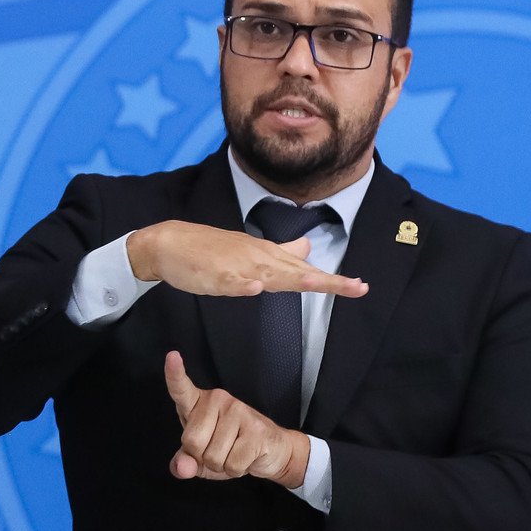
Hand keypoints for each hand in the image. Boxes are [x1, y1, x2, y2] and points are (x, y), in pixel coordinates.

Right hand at [127, 221, 366, 298]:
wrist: (169, 243)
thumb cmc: (210, 250)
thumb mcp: (249, 250)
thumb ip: (279, 252)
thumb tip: (307, 247)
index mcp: (266, 256)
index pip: (304, 270)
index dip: (332, 279)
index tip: (360, 286)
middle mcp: (257, 259)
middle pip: (295, 273)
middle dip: (325, 280)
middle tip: (356, 287)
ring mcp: (235, 266)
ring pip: (268, 275)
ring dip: (293, 279)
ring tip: (318, 283)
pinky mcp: (212, 274)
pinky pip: (229, 281)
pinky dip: (243, 284)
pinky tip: (255, 287)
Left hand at [164, 351, 308, 486]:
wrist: (273, 451)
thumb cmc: (231, 449)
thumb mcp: (201, 458)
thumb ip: (184, 463)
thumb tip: (182, 468)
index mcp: (199, 403)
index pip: (182, 389)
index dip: (174, 374)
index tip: (172, 356)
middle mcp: (218, 400)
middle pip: (192, 442)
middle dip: (203, 458)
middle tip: (221, 450)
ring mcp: (239, 412)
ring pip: (212, 456)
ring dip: (222, 465)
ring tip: (235, 452)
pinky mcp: (256, 430)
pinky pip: (232, 464)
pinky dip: (236, 470)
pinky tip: (247, 457)